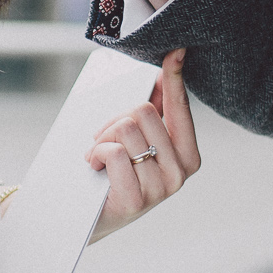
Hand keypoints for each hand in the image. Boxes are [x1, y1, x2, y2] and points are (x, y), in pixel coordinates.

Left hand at [88, 50, 199, 240]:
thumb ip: (154, 113)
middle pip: (144, 111)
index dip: (175, 78)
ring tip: (97, 155)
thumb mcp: (137, 144)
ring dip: (101, 138)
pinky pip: (115, 151)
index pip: (180, 107)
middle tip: (102, 140)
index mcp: (188, 155)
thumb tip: (161, 73)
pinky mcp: (136, 199)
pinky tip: (94, 166)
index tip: (175, 51)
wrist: (85, 221)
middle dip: (114, 119)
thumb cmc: (113, 176)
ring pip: (126, 128)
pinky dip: (95, 152)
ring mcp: (160, 188)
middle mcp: (180, 173)